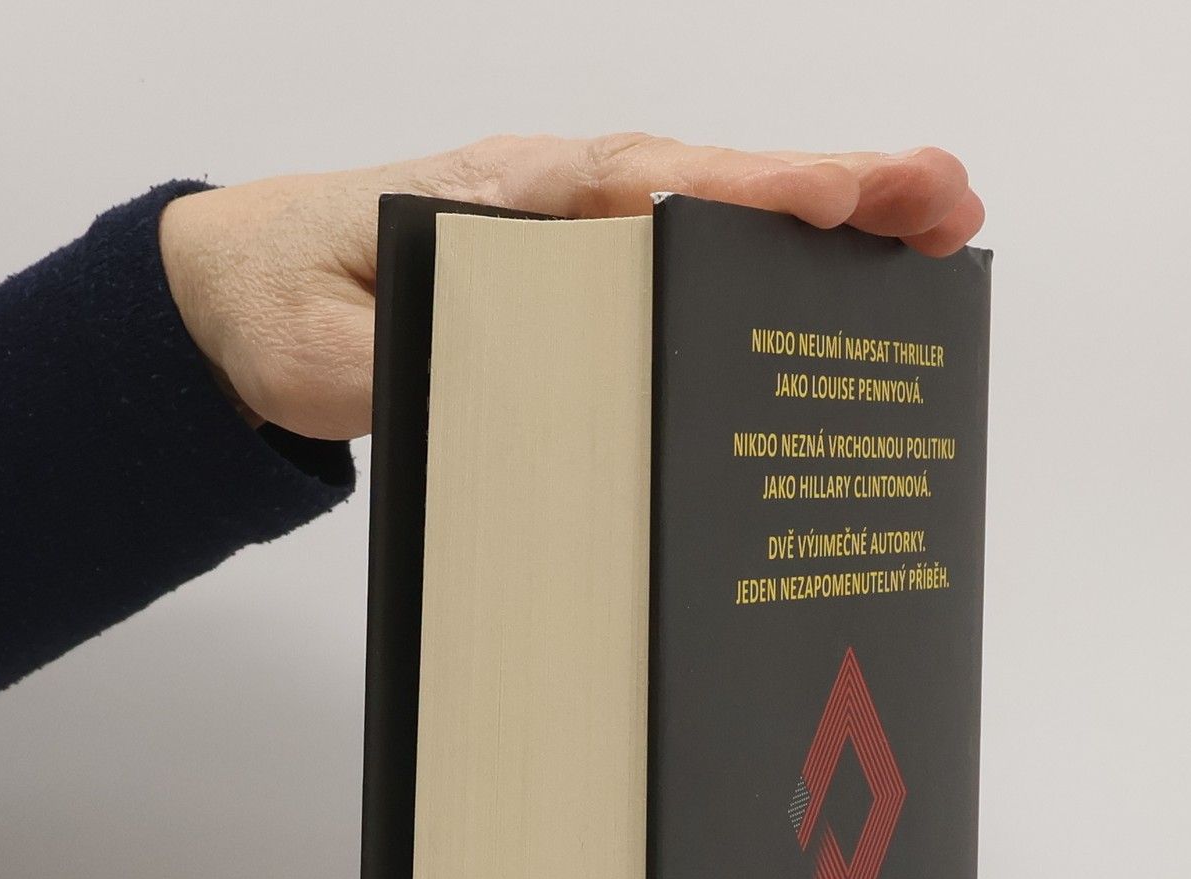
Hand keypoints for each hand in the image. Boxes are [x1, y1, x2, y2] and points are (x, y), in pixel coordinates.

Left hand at [158, 134, 982, 442]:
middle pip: (716, 186)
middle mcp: (556, 201)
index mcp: (506, 203)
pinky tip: (839, 283)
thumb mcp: (321, 357)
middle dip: (838, 193)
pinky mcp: (581, 269)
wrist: (238, 289)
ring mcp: (575, 230)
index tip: (842, 199)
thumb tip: (501, 381)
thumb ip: (401, 368)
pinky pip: (691, 253)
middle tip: (952, 204)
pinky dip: (773, 257)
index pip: (650, 191)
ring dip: (829, 221)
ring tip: (942, 232)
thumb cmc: (282, 305)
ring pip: (719, 214)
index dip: (751, 196)